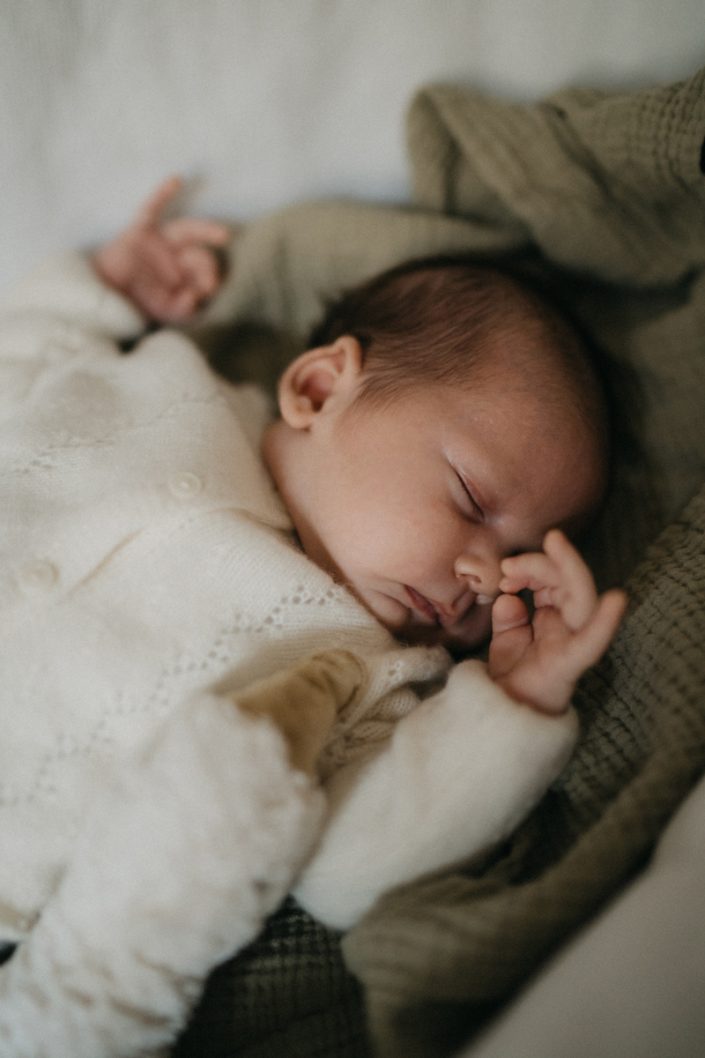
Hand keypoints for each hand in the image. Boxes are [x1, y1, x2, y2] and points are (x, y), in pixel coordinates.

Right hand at [93, 176, 229, 322]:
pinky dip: (162, 194)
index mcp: (184, 272)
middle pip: (198, 252)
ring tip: (224, 235)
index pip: (202, 271)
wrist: (105, 297)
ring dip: (204, 231)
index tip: (209, 289)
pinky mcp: (138, 231)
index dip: (208, 277)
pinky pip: (150, 208)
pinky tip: (177, 180)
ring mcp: (158, 241)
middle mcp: (174, 254)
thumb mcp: (166, 311)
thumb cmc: (138, 303)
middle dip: (206, 265)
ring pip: (185, 231)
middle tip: (211, 280)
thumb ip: (183, 308)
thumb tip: (195, 298)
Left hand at [488, 529, 626, 713]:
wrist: (502, 716)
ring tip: (523, 566)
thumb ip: (510, 615)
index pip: (554, 581)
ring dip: (562, 573)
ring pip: (582, 601)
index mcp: (555, 618)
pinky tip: (616, 600)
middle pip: (571, 583)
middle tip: (511, 562)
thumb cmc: (513, 677)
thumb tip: (510, 597)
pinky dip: (604, 623)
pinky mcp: (570, 665)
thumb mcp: (506, 639)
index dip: (534, 567)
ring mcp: (573, 644)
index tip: (504, 571)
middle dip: (547, 563)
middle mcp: (569, 627)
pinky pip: (591, 644)